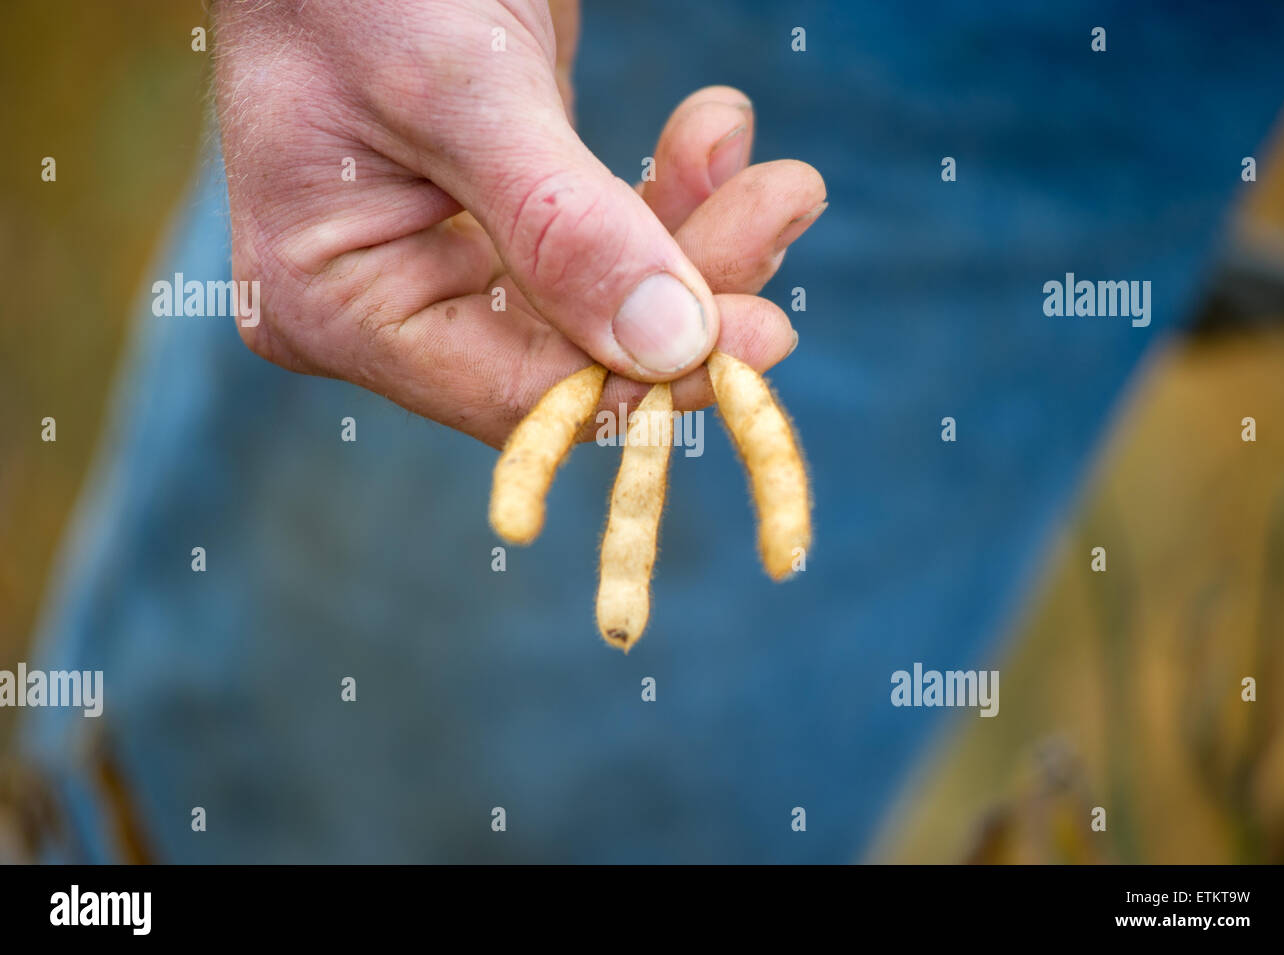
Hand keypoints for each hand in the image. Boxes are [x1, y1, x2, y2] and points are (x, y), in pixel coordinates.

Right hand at [213, 0, 824, 446]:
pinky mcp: (515, 212)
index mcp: (340, 304)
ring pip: (610, 301)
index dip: (644, 377)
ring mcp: (456, 256)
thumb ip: (560, 225)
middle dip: (696, 289)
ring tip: (782, 173)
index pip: (516, 392)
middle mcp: (397, 300)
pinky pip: (611, 239)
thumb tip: (671, 347)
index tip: (761, 334)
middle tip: (784, 200)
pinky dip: (675, 193)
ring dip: (704, 234)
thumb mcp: (459, 91)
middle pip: (579, 351)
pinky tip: (715, 133)